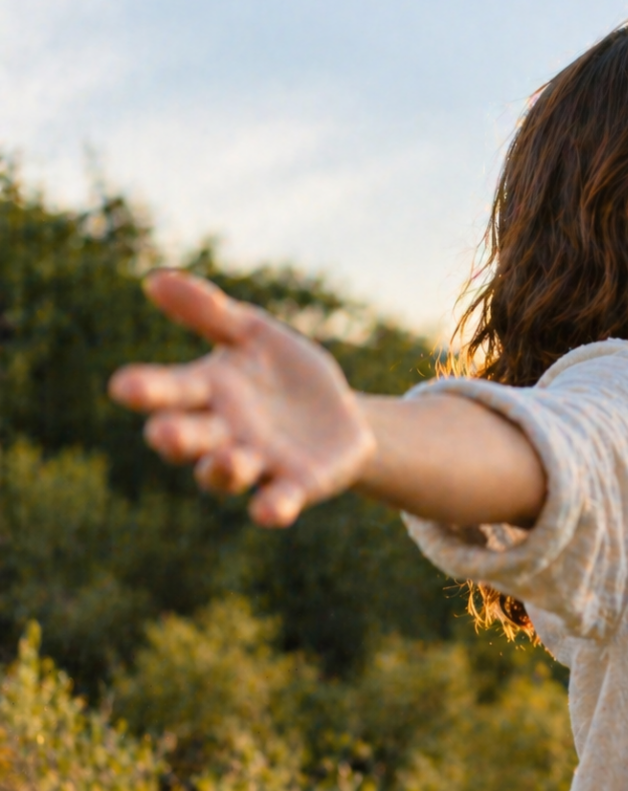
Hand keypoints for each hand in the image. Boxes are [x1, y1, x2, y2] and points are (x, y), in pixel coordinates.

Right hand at [107, 270, 375, 527]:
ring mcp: (258, 463)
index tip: (123, 385)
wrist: (341, 413)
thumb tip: (154, 279)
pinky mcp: (297, 485)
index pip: (171, 391)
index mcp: (207, 392)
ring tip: (230, 459)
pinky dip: (272, 507)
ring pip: (227, 472)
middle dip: (176, 436)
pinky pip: (279, 499)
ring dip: (224, 469)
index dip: (148, 389)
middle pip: (190, 438)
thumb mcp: (254, 334)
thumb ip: (210, 313)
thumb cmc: (282, 372)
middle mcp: (222, 433)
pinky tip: (269, 511)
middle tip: (162, 432)